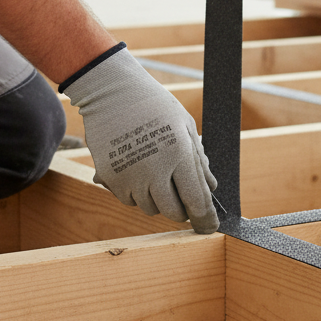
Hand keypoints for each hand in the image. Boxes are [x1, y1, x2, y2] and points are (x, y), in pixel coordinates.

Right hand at [62, 46, 218, 232]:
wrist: (112, 93)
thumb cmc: (154, 106)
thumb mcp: (185, 126)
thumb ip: (199, 160)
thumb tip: (211, 189)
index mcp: (179, 154)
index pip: (197, 200)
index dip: (206, 218)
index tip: (209, 227)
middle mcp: (154, 169)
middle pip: (173, 212)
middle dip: (181, 209)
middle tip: (181, 194)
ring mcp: (130, 176)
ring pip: (150, 208)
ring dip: (157, 199)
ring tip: (155, 171)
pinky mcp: (110, 178)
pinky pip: (129, 200)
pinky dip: (136, 192)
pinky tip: (136, 169)